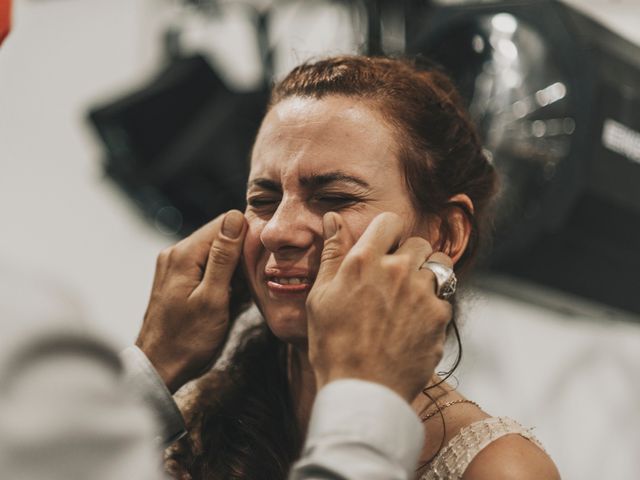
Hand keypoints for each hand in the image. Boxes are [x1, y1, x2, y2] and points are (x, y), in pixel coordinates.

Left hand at [136, 210, 247, 392]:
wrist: (159, 367)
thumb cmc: (188, 339)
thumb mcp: (213, 298)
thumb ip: (223, 257)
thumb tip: (234, 217)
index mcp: (184, 254)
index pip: (224, 223)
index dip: (247, 236)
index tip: (264, 257)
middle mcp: (175, 253)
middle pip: (219, 236)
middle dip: (241, 253)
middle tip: (255, 279)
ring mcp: (174, 266)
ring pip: (214, 252)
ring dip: (232, 268)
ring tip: (242, 292)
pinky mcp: (176, 279)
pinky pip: (205, 266)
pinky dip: (221, 277)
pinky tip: (228, 296)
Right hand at [306, 212, 452, 401]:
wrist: (362, 390)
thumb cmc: (333, 345)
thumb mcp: (321, 296)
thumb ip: (332, 253)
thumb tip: (333, 217)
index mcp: (364, 261)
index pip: (389, 221)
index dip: (387, 232)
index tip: (383, 247)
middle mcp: (397, 270)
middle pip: (418, 242)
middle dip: (408, 255)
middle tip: (392, 280)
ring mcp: (422, 292)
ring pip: (438, 267)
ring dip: (425, 277)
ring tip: (408, 300)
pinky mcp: (440, 316)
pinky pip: (444, 298)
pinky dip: (433, 306)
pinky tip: (413, 325)